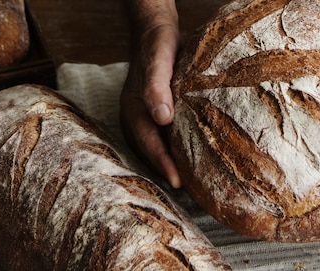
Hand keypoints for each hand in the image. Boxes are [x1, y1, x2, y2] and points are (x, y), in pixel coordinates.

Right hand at [120, 0, 180, 187]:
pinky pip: (159, 137)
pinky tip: (184, 155)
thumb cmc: (157, 46)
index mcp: (132, 109)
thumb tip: (163, 118)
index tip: (178, 181)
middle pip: (149, 150)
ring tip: (186, 180)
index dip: (163, 164)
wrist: (155, 32)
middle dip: (165, 170)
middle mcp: (133, 116)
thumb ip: (157, 88)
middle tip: (187, 189)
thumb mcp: (159, 61)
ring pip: (153, 146)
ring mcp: (141, 116)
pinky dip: (170, 149)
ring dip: (167, 162)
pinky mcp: (151, 113)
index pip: (149, 144)